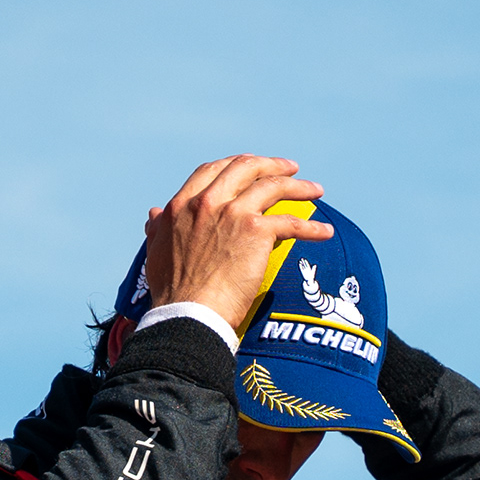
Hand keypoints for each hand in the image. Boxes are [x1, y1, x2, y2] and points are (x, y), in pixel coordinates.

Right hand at [143, 156, 333, 334]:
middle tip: (290, 168)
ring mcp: (232, 213)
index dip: (235, 165)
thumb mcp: (155, 252)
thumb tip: (154, 213)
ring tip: (315, 190)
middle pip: (245, 168)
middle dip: (271, 164)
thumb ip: (158, 228)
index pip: (213, 171)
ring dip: (298, 186)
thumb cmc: (172, 293)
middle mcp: (207, 202)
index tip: (251, 167)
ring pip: (273, 186)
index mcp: (182, 205)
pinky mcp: (255, 231)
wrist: (188, 315)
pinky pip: (291, 222)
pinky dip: (311, 227)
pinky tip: (325, 232)